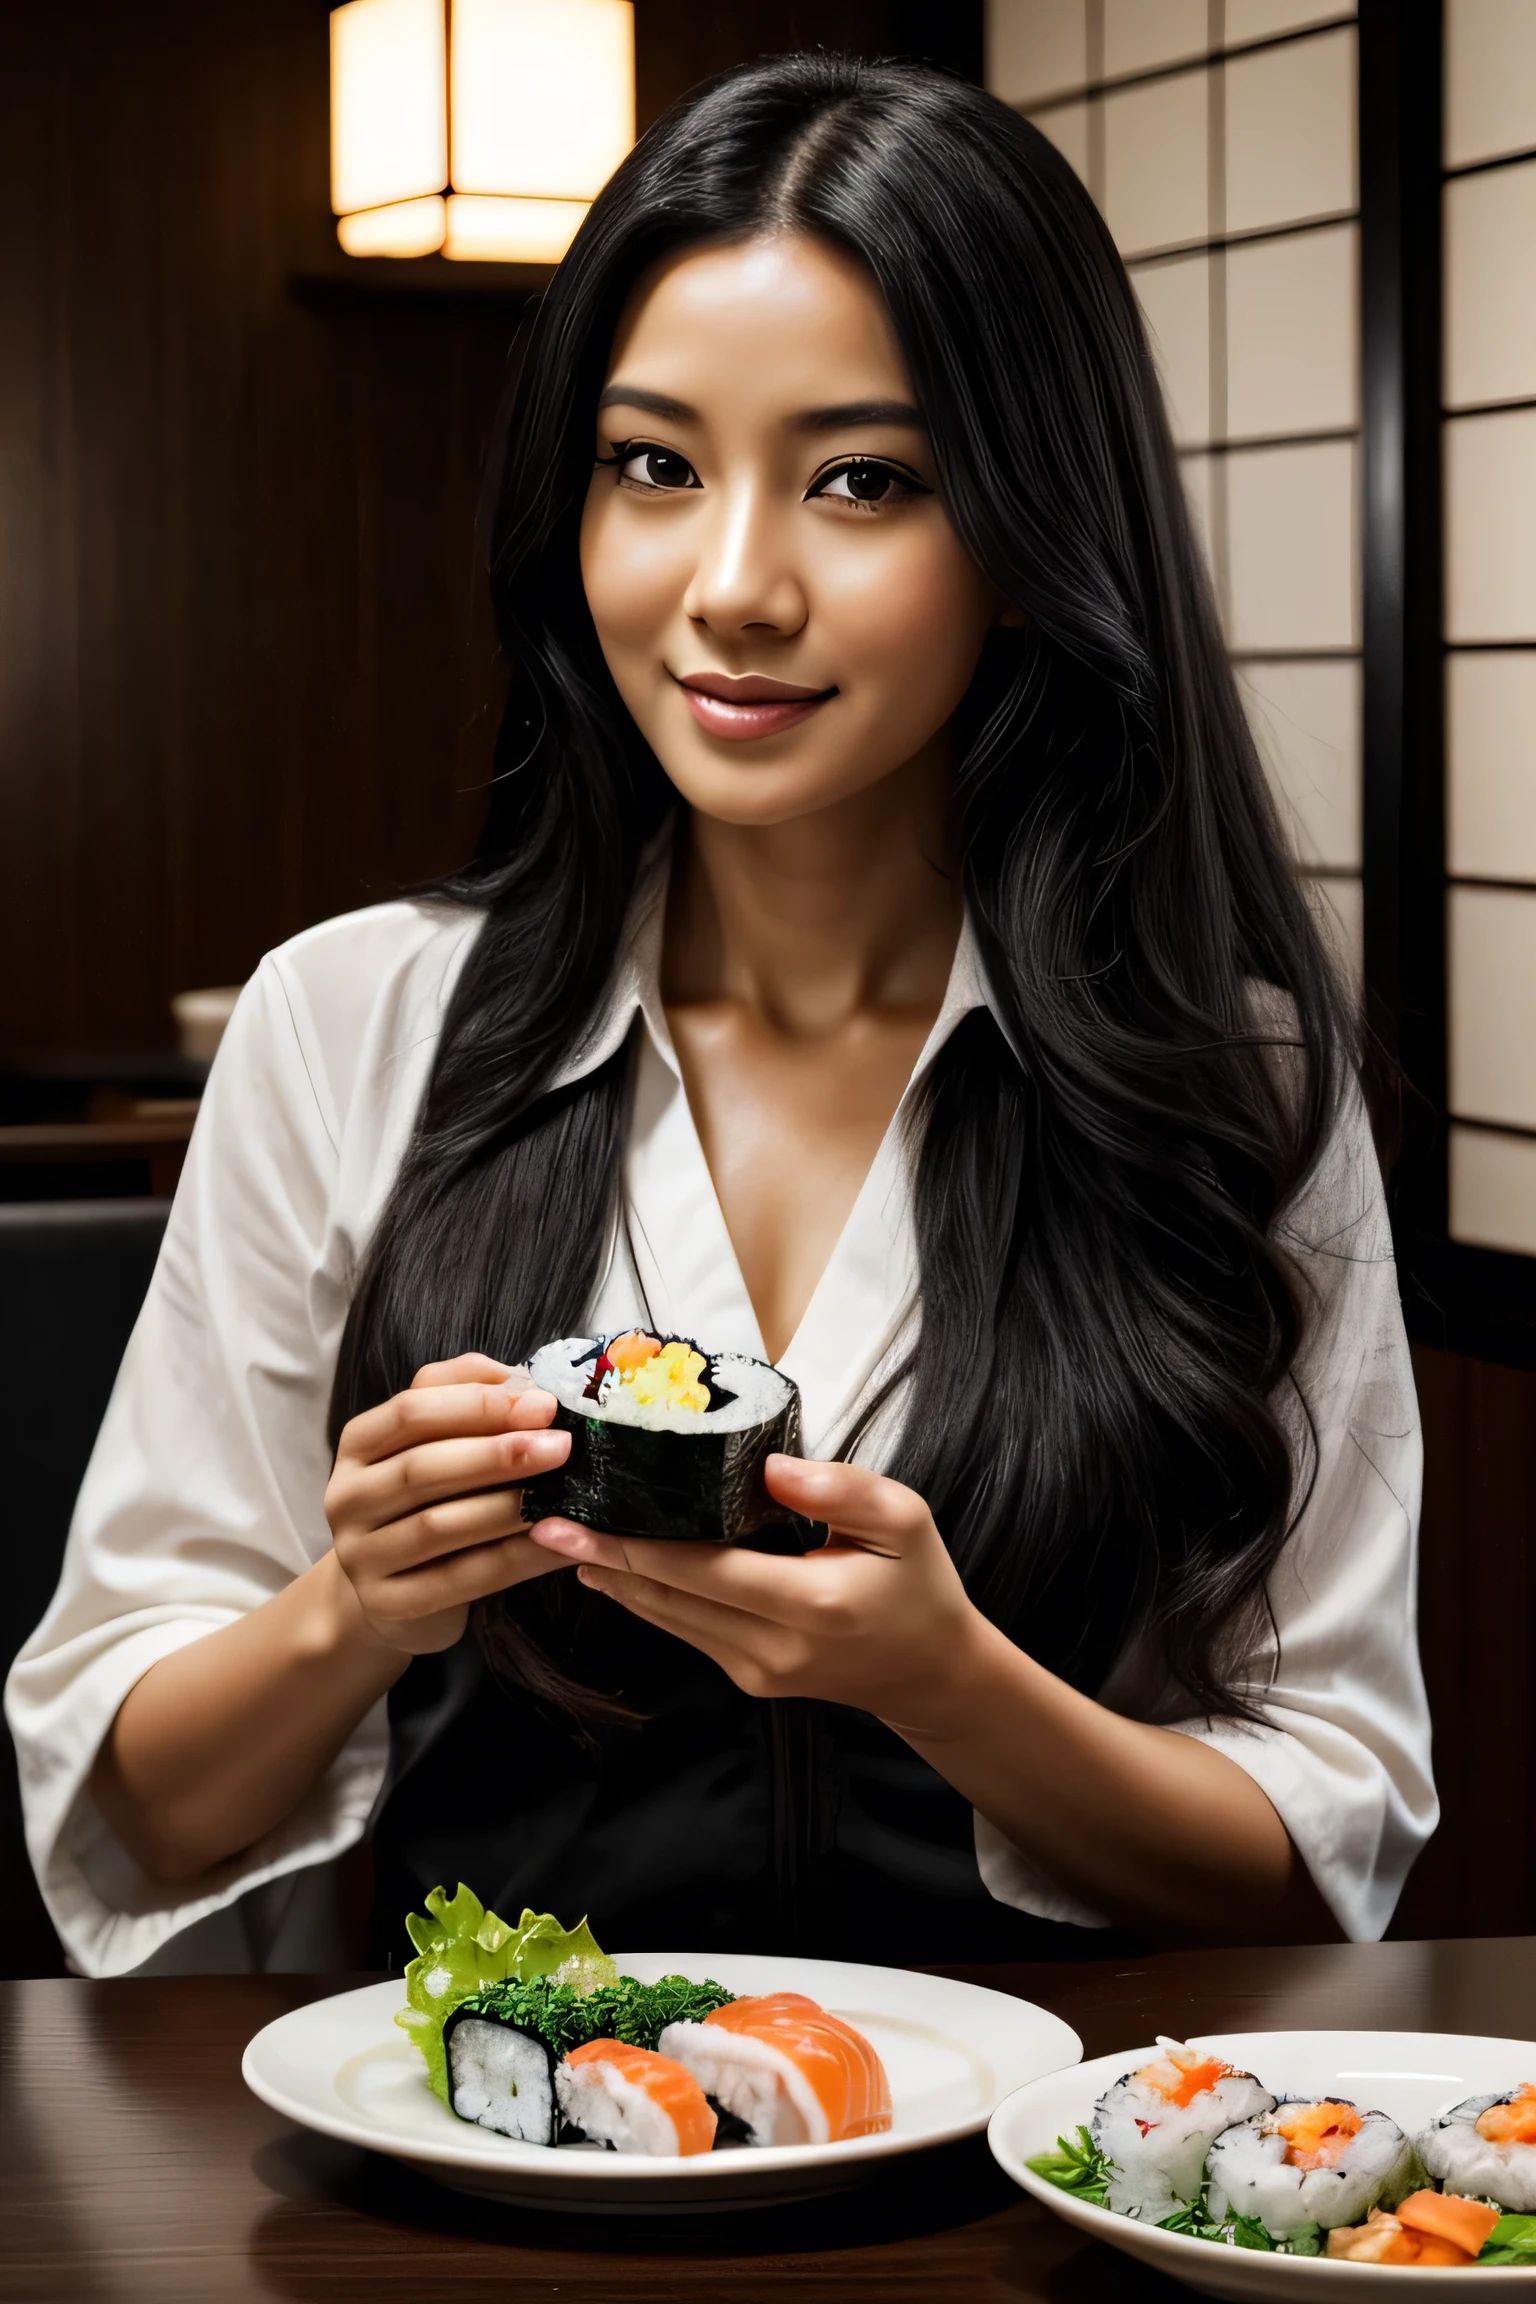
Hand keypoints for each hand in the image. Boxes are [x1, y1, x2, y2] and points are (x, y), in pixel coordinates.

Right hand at [325, 1354, 572, 1657]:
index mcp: (359, 1445)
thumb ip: (465, 1394)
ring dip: (509, 1507)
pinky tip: (559, 1544)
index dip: (478, 1405)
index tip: (543, 1404)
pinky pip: (462, 1579)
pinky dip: (516, 1560)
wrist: (390, 1590)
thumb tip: (520, 1376)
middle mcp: (348, 1498)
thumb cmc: (426, 1500)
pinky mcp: (390, 1604)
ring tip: (566, 1494)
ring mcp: (362, 1556)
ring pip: (439, 1526)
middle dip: (498, 1454)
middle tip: (561, 1447)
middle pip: (422, 1468)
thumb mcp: (435, 1440)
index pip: (411, 1412)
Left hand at [525, 1454, 988, 1733]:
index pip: (703, 1571)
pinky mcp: (748, 1678)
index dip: (633, 1545)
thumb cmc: (918, 1584)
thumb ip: (840, 1490)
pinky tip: (613, 1565)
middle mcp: (773, 1649)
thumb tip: (768, 1468)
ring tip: (562, 1538)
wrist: (930, 1672)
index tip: (575, 1522)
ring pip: (667, 1619)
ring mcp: (756, 1672)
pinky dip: (645, 1595)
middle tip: (544, 1520)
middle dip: (603, 1558)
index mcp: (811, 1604)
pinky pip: (684, 1631)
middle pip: (669, 1598)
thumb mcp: (903, 1519)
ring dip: (615, 1577)